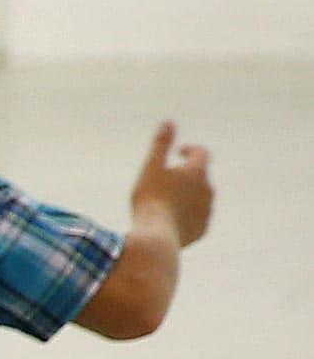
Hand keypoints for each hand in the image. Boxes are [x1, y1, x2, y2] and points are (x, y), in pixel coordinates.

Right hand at [131, 120, 213, 247]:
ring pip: (200, 198)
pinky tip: (170, 220)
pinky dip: (186, 216)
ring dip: (187, 196)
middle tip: (167, 180)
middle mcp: (208, 189)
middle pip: (201, 177)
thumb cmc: (151, 199)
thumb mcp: (151, 168)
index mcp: (197, 171)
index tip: (179, 152)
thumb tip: (168, 121)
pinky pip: (196, 219)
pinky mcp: (202, 229)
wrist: (156, 237)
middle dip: (187, 176)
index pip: (201, 153)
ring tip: (167, 202)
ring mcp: (207, 211)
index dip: (190, 150)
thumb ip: (161, 144)